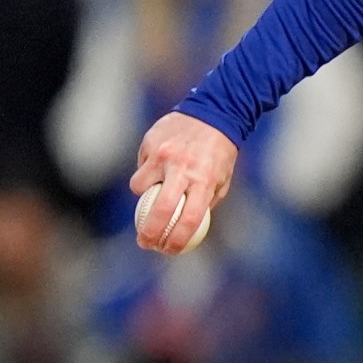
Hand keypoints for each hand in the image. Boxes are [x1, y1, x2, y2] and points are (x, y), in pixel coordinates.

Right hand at [128, 111, 236, 254]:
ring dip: (142, 195)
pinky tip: (157, 166)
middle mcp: (182, 169)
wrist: (213, 112)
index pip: (188, 220)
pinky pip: (141, 167)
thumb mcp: (222, 179)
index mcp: (203, 181)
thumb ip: (205, 202)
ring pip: (140, 187)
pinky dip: (146, 172)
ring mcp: (162, 155)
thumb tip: (187, 228)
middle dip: (148, 233)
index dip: (176, 240)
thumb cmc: (219, 152)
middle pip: (158, 210)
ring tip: (152, 192)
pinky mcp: (149, 143)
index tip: (167, 250)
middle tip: (144, 242)